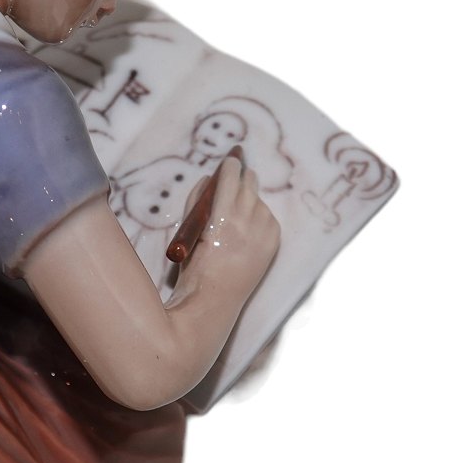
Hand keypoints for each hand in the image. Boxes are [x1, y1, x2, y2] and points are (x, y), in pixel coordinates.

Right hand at [184, 152, 280, 296]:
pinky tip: (246, 230)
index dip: (229, 166)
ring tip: (236, 212)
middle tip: (234, 178)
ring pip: (260, 200)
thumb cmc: (194, 267)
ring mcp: (264, 233)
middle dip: (241, 177)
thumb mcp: (188, 231)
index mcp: (223, 217)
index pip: (231, 176)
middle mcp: (248, 221)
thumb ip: (197, 200)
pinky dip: (259, 217)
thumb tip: (208, 179)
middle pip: (250, 182)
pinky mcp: (274, 243)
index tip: (228, 162)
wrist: (214, 300)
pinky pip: (269, 217)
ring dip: (249, 198)